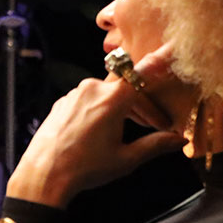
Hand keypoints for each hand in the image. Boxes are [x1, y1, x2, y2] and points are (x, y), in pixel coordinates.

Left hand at [6, 45, 189, 208]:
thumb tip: (179, 140)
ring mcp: (74, 94)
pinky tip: (103, 130)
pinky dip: (102, 109)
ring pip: (107, 94)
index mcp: (112, 99)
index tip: (171, 49)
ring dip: (122, 108)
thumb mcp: (126, 159)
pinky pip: (89, 99)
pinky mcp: (62, 102)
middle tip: (156, 127)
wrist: (44, 173)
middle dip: (143, 106)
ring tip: (130, 131)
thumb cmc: (85, 167)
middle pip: (127, 89)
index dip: (159, 63)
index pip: (143, 74)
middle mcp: (92, 89)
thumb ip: (155, 145)